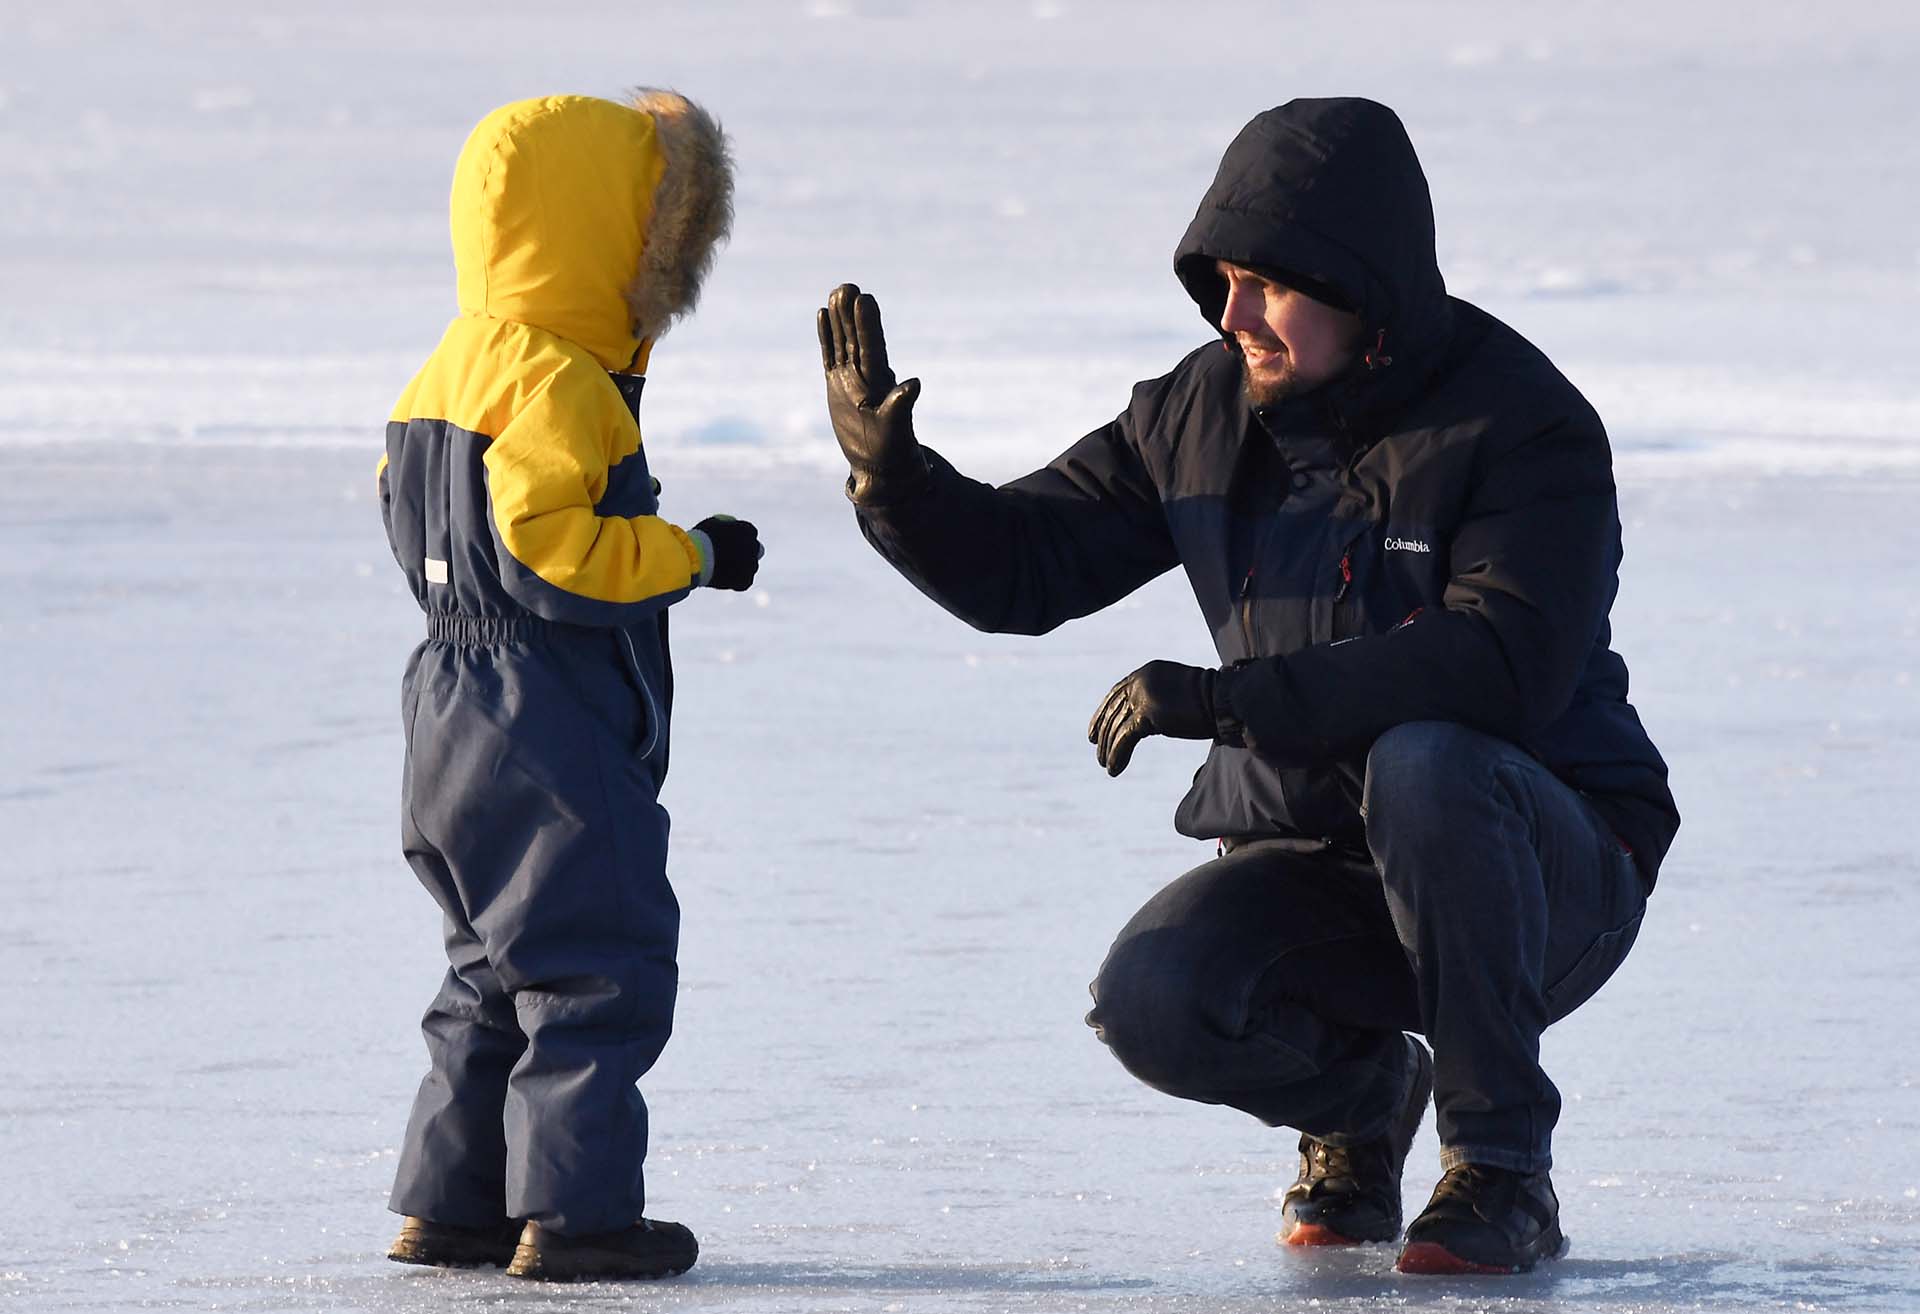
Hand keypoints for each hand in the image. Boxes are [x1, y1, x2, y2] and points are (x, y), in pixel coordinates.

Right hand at [691, 515, 762, 590]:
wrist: (696, 558)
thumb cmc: (700, 539)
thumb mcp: (712, 525)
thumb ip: (724, 526)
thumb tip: (727, 526)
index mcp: (748, 530)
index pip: (749, 533)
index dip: (741, 538)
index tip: (733, 542)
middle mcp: (754, 547)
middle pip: (756, 550)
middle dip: (748, 553)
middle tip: (735, 557)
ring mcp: (751, 565)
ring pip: (750, 567)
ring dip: (742, 568)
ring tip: (723, 570)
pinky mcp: (746, 580)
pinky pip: (744, 582)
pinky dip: (736, 582)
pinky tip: (723, 579)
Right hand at [817, 283, 926, 503]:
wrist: (880, 466)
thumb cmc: (892, 451)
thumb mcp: (896, 429)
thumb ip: (901, 406)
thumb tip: (915, 385)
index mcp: (879, 383)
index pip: (872, 347)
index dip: (868, 325)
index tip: (865, 299)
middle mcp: (865, 376)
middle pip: (856, 339)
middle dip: (851, 315)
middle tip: (847, 286)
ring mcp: (850, 379)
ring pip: (842, 343)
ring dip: (839, 319)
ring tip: (836, 292)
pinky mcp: (838, 386)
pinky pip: (830, 356)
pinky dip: (827, 337)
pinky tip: (824, 315)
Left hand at [1088, 660, 1218, 775]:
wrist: (1225, 701)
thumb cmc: (1210, 702)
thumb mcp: (1176, 694)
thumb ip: (1157, 701)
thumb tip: (1147, 720)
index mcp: (1146, 673)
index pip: (1116, 694)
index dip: (1103, 713)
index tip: (1095, 730)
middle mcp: (1140, 680)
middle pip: (1114, 710)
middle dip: (1103, 732)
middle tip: (1096, 750)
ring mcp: (1143, 696)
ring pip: (1117, 726)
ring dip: (1108, 748)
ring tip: (1105, 765)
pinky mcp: (1147, 714)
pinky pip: (1125, 738)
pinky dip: (1117, 755)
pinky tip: (1113, 769)